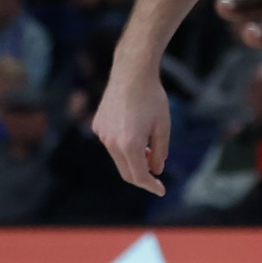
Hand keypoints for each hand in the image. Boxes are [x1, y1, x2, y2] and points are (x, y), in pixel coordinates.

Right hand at [93, 55, 173, 193]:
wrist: (131, 72)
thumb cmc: (152, 97)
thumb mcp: (163, 127)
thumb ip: (160, 152)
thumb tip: (155, 170)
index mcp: (129, 145)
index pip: (139, 176)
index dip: (151, 185)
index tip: (161, 190)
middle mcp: (112, 143)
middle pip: (126, 172)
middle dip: (142, 176)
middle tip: (155, 171)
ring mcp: (102, 134)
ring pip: (118, 158)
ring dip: (133, 158)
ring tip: (147, 144)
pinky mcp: (98, 125)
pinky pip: (111, 143)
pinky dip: (123, 145)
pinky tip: (133, 128)